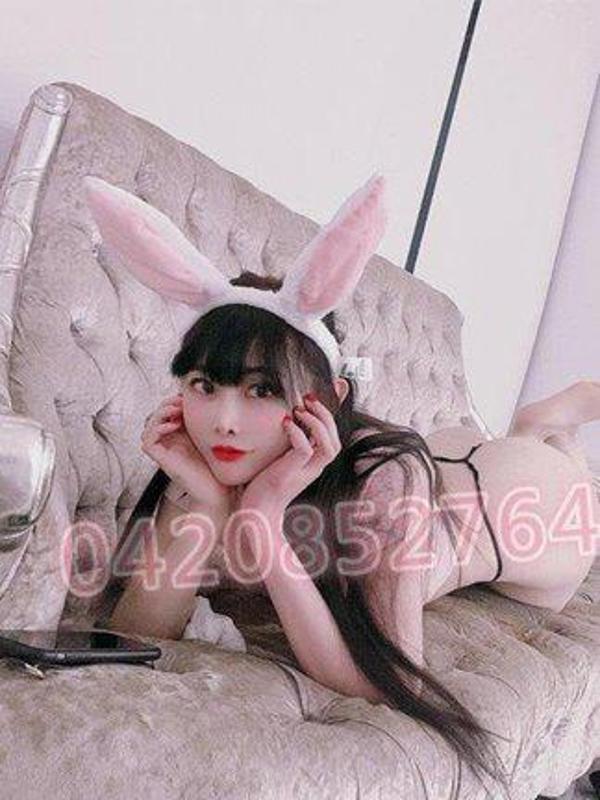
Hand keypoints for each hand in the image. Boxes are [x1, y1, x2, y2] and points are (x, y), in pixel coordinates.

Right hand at [141, 393, 236, 513]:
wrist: (219, 490)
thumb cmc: (218, 465)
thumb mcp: (211, 435)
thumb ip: (205, 421)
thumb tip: (205, 398)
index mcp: (181, 436)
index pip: (168, 412)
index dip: (173, 401)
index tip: (187, 397)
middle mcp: (170, 442)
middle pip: (156, 415)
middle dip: (166, 404)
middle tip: (180, 401)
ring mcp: (165, 451)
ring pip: (148, 425)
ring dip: (160, 413)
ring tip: (176, 411)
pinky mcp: (162, 460)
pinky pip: (147, 440)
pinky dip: (156, 428)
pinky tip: (173, 425)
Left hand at [240, 397, 341, 514]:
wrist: (255, 511)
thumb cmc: (264, 482)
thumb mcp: (280, 457)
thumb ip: (287, 442)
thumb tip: (287, 417)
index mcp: (314, 463)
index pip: (333, 438)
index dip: (331, 415)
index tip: (319, 396)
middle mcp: (314, 468)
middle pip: (335, 441)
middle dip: (326, 416)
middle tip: (309, 399)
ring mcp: (304, 472)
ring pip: (329, 446)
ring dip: (317, 423)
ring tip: (301, 409)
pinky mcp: (290, 474)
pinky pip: (304, 450)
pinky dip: (297, 432)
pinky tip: (286, 422)